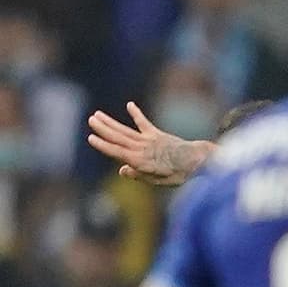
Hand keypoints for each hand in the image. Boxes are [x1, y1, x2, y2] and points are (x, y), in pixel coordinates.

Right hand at [87, 102, 214, 185]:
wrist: (197, 161)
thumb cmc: (177, 174)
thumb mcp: (158, 181)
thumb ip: (138, 175)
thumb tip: (121, 170)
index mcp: (140, 161)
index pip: (116, 151)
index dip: (103, 145)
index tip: (90, 137)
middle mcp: (142, 148)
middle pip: (118, 137)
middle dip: (103, 129)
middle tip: (91, 119)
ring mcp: (149, 139)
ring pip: (126, 130)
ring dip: (111, 122)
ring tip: (98, 114)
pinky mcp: (157, 134)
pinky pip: (144, 123)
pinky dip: (136, 114)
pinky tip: (129, 105)